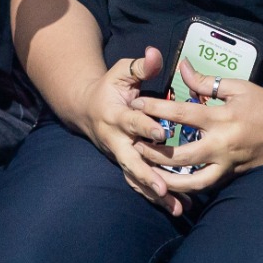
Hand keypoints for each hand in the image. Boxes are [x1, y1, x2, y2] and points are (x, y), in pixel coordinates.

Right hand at [71, 48, 187, 215]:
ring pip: (136, 177)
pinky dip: (156, 197)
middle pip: (130, 160)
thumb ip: (139, 66)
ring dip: (154, 193)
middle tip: (163, 186)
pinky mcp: (126, 165)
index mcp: (115, 114)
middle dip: (146, 174)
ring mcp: (120, 155)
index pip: (132, 122)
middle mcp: (117, 139)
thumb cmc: (109, 87)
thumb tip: (155, 55)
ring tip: (175, 206)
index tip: (162, 134)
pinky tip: (176, 207)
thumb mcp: (120, 71)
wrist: (86, 109)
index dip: (145, 127)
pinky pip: (140, 184)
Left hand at [131, 58, 262, 192]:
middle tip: (134, 145)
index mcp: (221, 119)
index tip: (136, 104)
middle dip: (154, 153)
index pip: (181, 114)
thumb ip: (207, 82)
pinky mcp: (232, 176)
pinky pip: (206, 186)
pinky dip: (188, 187)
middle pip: (181, 156)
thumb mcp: (238, 87)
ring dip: (168, 180)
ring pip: (192, 182)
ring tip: (148, 172)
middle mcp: (221, 146)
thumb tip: (182, 69)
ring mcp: (227, 165)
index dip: (155, 108)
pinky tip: (171, 182)